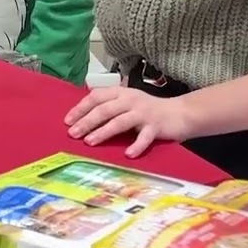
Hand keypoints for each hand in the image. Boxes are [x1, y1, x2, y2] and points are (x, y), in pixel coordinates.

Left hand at [63, 87, 195, 157]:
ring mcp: (144, 113)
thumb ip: (109, 108)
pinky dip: (136, 145)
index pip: (96, 97)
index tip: (67, 121)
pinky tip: (127, 154)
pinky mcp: (156, 126)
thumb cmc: (147, 111)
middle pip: (104, 109)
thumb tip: (81, 120)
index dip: (80, 108)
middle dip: (86, 121)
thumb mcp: (126, 104)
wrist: (180, 113)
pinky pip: (144, 137)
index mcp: (120, 93)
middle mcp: (130, 100)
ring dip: (103, 132)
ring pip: (120, 121)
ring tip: (89, 142)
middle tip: (72, 133)